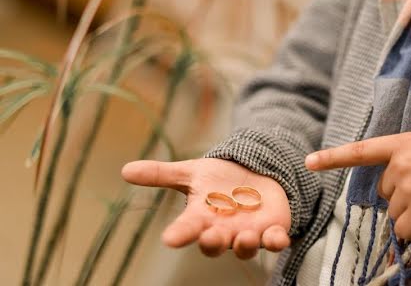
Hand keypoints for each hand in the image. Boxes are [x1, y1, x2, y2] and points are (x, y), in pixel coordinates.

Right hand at [121, 158, 291, 259]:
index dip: (179, 235)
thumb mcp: (192, 171)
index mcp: (201, 218)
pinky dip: (277, 241)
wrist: (254, 174)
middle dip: (213, 243)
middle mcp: (222, 231)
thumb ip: (161, 174)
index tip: (170, 238)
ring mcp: (247, 233)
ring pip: (245, 248)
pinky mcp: (271, 230)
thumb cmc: (219, 178)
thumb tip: (125, 169)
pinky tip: (279, 237)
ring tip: (246, 236)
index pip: (186, 229)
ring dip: (245, 245)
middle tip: (210, 236)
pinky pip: (275, 241)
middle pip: (214, 245)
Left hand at [305, 132, 410, 239]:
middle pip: (382, 190)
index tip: (309, 162)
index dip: (333, 157)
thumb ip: (404, 158)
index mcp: (403, 145)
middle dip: (400, 193)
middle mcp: (401, 167)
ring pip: (393, 211)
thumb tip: (387, 183)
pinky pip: (402, 229)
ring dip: (410, 211)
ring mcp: (409, 191)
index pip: (361, 151)